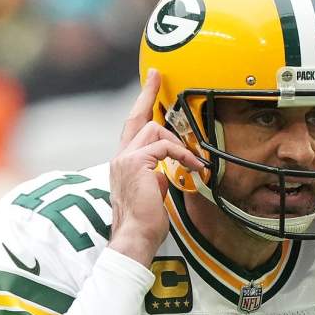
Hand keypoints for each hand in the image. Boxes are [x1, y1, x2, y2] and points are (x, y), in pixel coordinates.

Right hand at [108, 69, 203, 264]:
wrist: (134, 238)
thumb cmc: (144, 224)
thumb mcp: (152, 194)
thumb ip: (155, 177)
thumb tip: (165, 171)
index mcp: (123, 164)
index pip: (131, 130)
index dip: (140, 105)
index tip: (148, 85)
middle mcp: (120, 158)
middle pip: (138, 119)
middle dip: (148, 94)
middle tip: (157, 76)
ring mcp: (126, 159)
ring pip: (155, 130)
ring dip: (179, 144)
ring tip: (194, 162)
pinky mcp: (137, 163)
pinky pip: (166, 147)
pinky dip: (183, 155)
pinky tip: (194, 167)